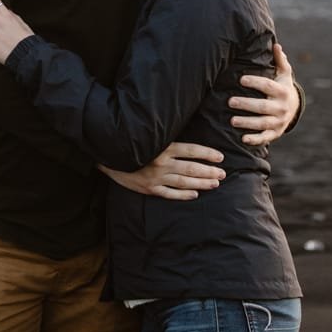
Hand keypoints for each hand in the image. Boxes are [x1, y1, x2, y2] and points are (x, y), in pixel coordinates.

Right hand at [101, 142, 224, 201]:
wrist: (108, 156)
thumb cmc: (131, 143)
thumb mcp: (150, 137)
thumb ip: (167, 138)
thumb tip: (187, 138)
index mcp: (163, 148)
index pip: (192, 151)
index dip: (208, 154)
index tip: (220, 157)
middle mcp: (161, 163)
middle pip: (191, 169)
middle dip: (209, 172)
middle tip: (223, 174)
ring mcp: (156, 178)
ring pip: (184, 182)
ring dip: (201, 183)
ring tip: (215, 183)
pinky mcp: (149, 189)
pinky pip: (169, 194)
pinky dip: (183, 195)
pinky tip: (194, 195)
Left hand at [229, 39, 299, 147]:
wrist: (295, 109)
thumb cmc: (283, 87)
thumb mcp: (284, 74)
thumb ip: (280, 60)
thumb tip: (276, 45)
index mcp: (283, 91)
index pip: (268, 86)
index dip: (255, 82)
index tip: (241, 79)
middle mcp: (282, 107)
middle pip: (263, 107)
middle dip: (247, 105)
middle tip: (231, 102)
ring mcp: (279, 122)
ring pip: (262, 123)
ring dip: (247, 123)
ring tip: (232, 120)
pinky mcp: (276, 133)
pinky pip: (265, 138)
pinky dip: (255, 139)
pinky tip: (243, 138)